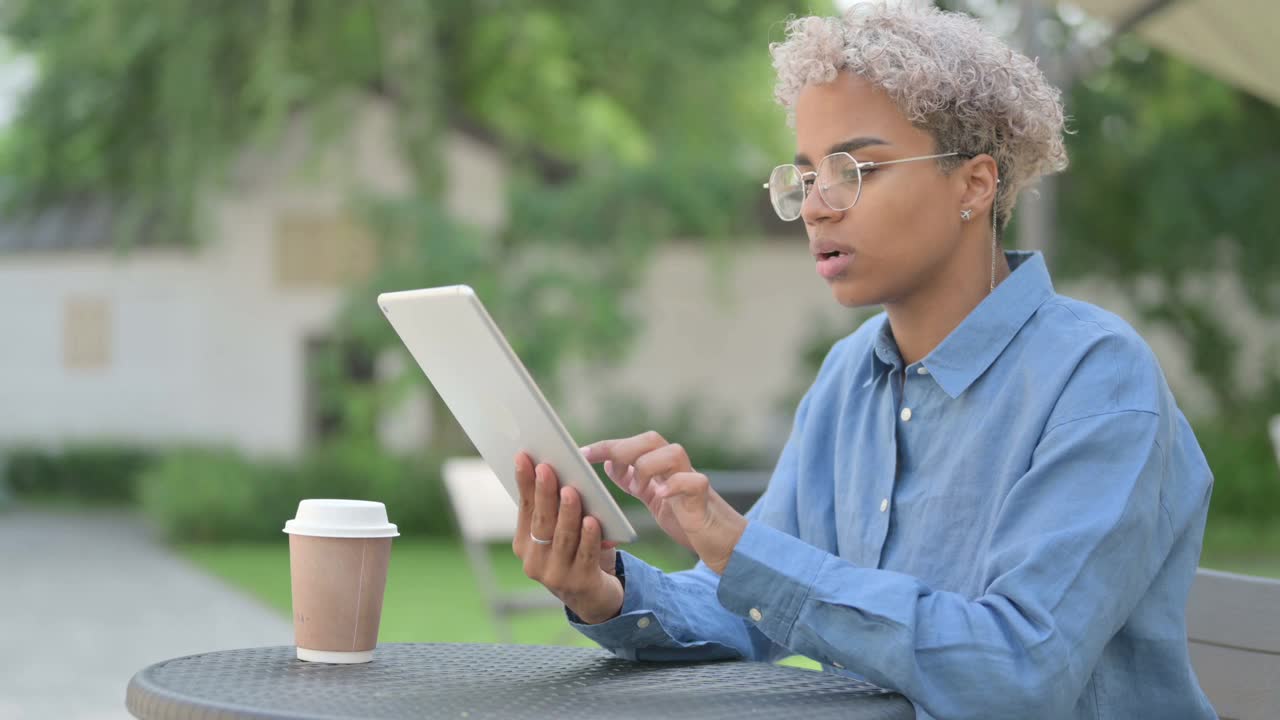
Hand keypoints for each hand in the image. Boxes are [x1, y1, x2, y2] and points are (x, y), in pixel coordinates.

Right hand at [511, 451, 622, 623]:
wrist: (593, 596)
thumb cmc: (576, 552)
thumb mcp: (560, 532)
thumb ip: (555, 509)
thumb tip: (555, 470)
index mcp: (524, 544)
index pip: (525, 508)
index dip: (525, 483)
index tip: (524, 457)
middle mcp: (534, 562)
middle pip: (541, 522)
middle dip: (544, 493)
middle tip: (547, 468)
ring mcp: (556, 575)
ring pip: (562, 537)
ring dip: (566, 512)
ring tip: (570, 491)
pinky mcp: (580, 583)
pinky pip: (585, 555)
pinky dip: (589, 537)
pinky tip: (592, 521)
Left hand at [581, 432, 746, 573]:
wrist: (722, 541)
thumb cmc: (686, 517)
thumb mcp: (652, 496)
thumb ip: (634, 479)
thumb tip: (609, 463)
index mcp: (660, 465)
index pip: (632, 444)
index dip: (606, 446)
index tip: (580, 455)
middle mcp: (676, 467)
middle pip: (651, 439)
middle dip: (623, 448)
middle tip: (600, 463)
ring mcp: (692, 479)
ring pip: (673, 452)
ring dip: (649, 465)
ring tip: (637, 487)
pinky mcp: (705, 497)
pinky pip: (694, 481)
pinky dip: (675, 484)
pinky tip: (661, 495)